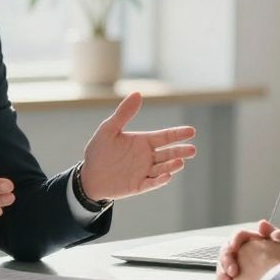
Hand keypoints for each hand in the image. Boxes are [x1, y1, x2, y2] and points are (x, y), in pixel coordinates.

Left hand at [79, 92, 196, 202]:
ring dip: (172, 165)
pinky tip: (167, 176)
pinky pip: (151, 183)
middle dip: (180, 151)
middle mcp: (147, 157)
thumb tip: (137, 93)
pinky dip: (160, 180)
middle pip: (168, 153)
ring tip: (180, 162)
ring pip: (163, 168)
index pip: (165, 137)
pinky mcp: (138, 185)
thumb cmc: (98, 151)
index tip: (191, 131)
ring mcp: (144, 172)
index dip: (178, 134)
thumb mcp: (108, 129)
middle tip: (192, 150)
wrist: (87, 175)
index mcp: (143, 142)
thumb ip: (124, 113)